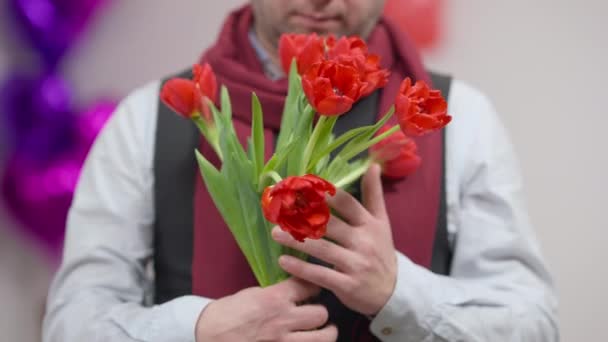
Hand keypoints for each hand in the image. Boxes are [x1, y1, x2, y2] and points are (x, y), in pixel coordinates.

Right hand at [195, 277, 336, 341]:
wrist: (209, 335)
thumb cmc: (228, 314)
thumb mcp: (253, 294)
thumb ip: (277, 293)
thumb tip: (296, 290)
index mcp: (274, 299)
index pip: (308, 286)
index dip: (313, 286)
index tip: (312, 289)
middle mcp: (283, 320)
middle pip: (321, 313)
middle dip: (320, 313)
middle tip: (315, 313)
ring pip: (324, 337)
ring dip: (325, 333)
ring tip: (322, 331)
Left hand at [271, 164, 397, 315]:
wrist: (393, 291)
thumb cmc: (381, 251)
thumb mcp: (382, 222)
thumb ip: (374, 194)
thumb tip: (372, 165)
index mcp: (370, 224)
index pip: (347, 203)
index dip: (325, 194)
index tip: (303, 186)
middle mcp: (364, 242)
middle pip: (330, 225)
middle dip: (304, 217)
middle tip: (281, 210)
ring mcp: (356, 264)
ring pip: (322, 249)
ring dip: (296, 241)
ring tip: (275, 233)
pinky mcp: (347, 286)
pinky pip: (320, 275)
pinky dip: (301, 269)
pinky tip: (283, 261)